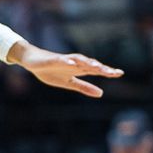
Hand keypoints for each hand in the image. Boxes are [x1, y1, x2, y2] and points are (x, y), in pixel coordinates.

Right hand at [7, 41, 122, 97]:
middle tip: (113, 72)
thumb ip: (84, 87)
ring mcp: (64, 60)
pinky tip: (73, 64)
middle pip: (90, 64)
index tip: (120, 73)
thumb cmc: (51, 71)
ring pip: (78, 60)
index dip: (107, 71)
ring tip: (97, 66)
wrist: (32, 61)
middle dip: (101, 68)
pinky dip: (67, 61)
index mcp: (78, 70)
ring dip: (88, 62)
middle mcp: (74, 63)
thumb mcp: (69, 83)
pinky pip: (61, 60)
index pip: (95, 70)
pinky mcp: (52, 59)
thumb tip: (101, 93)